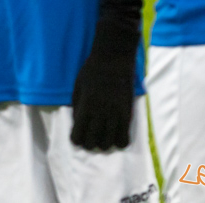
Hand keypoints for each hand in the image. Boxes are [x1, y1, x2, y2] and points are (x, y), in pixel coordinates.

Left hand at [69, 24, 138, 150]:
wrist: (113, 59)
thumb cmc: (91, 70)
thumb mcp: (77, 87)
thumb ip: (77, 107)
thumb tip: (78, 123)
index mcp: (84, 107)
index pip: (78, 136)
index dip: (77, 139)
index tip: (78, 136)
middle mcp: (99, 114)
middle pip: (92, 143)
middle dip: (90, 143)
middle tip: (91, 136)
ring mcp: (114, 115)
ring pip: (108, 144)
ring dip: (104, 143)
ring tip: (104, 135)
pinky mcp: (128, 114)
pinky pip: (125, 139)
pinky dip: (119, 141)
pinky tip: (116, 134)